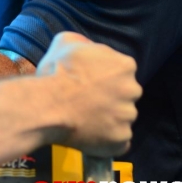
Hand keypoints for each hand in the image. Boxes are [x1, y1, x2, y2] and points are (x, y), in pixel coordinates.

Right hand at [38, 32, 140, 156]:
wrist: (48, 105)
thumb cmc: (57, 72)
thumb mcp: (65, 42)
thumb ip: (83, 42)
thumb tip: (87, 46)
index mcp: (125, 65)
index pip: (121, 70)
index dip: (104, 76)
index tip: (88, 81)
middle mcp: (133, 90)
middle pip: (125, 95)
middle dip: (110, 98)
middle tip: (86, 101)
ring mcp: (128, 117)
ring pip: (121, 118)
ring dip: (108, 119)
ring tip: (84, 120)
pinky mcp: (121, 139)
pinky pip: (118, 140)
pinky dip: (106, 139)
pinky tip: (89, 134)